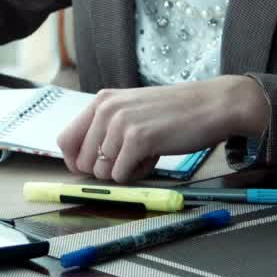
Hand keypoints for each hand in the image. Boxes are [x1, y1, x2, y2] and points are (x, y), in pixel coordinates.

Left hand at [56, 75, 269, 182]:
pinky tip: (155, 157)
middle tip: (131, 158)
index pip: (65, 140)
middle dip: (106, 170)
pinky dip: (138, 174)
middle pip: (82, 163)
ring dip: (125, 172)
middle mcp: (106, 109)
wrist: (211, 105)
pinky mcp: (138, 139)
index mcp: (101, 101)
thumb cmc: (174, 112)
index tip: (96, 167)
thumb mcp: (132, 111)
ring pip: (102, 172)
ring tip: (146, 154)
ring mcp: (120, 123)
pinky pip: (122, 175)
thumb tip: (83, 163)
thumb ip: (106, 130)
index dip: (76, 161)